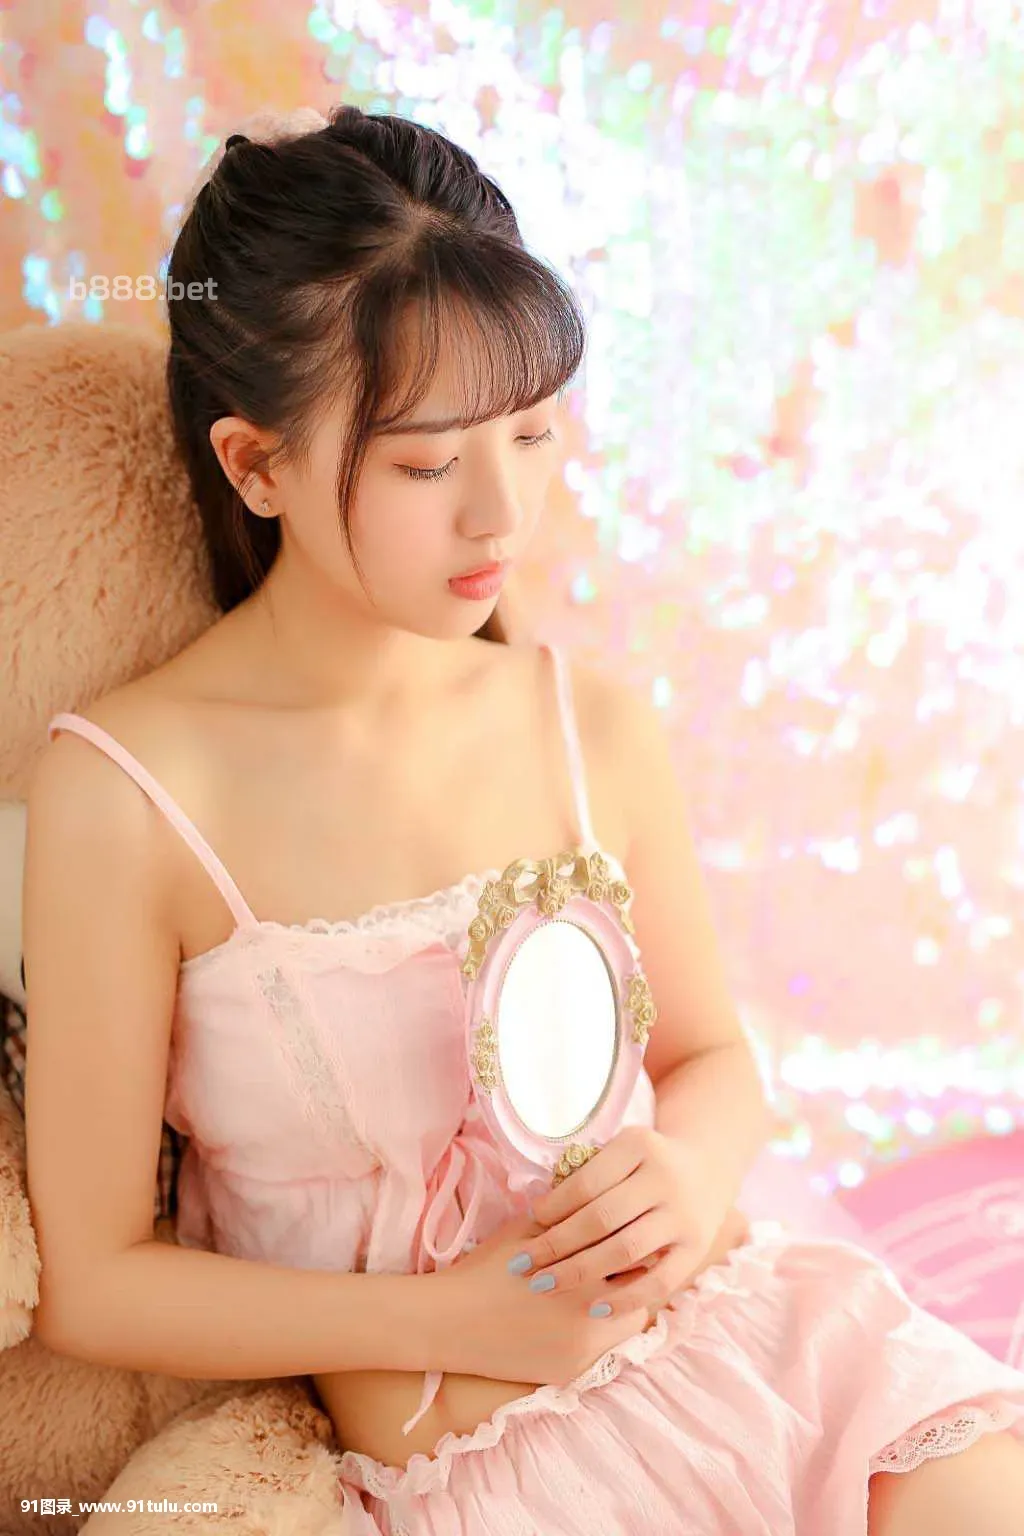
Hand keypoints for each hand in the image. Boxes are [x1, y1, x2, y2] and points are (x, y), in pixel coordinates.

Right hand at [439, 1208, 650, 1388]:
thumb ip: (573, 1217)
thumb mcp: (530, 1229)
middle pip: (640, 1292)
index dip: (634, 1243)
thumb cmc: (488, 1267)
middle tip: (625, 1262)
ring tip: (603, 1289)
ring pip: (626, 1325)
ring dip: (621, 1306)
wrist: (449, 1321)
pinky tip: (581, 1316)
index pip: (638, 1256)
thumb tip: (607, 1199)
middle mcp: (593, 1316)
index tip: (628, 1235)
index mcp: (586, 1272)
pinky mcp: (572, 1374)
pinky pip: (604, 1350)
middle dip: (635, 1277)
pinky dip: (599, 1332)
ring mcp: (585, 1351)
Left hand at [515, 1125, 736, 1315]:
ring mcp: (683, 1216)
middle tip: (520, 1264)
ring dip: (579, 1272)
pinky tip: (593, 1308)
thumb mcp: (620, 1152)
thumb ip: (588, 1176)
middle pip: (601, 1218)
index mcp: (639, 1145)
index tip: (530, 1222)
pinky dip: (624, 1299)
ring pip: (624, 1250)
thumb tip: (537, 1216)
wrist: (706, 1169)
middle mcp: (665, 1178)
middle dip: (556, 1244)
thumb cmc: (643, 1164)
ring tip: (543, 1284)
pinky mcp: (696, 1249)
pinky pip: (658, 1282)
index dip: (554, 1205)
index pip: (587, 1182)